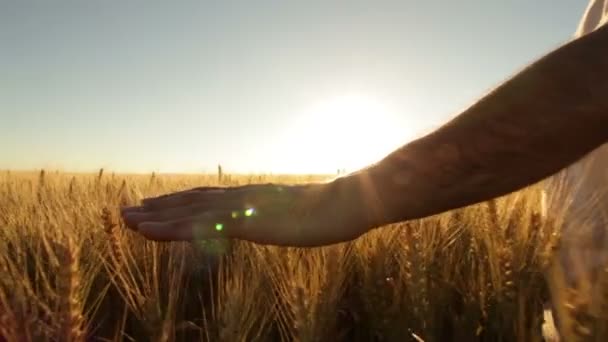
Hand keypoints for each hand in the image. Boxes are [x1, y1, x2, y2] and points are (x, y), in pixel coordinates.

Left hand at [120, 178, 372, 246]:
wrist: (344, 204)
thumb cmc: (327, 211)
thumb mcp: (296, 211)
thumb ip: (279, 212)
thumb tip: (277, 217)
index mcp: (250, 196)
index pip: (208, 198)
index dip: (179, 201)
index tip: (157, 205)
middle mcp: (238, 197)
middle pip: (190, 200)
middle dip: (158, 206)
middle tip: (127, 210)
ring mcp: (239, 208)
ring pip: (186, 211)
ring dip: (153, 216)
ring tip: (125, 218)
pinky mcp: (242, 222)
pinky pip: (197, 227)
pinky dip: (168, 228)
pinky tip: (147, 231)